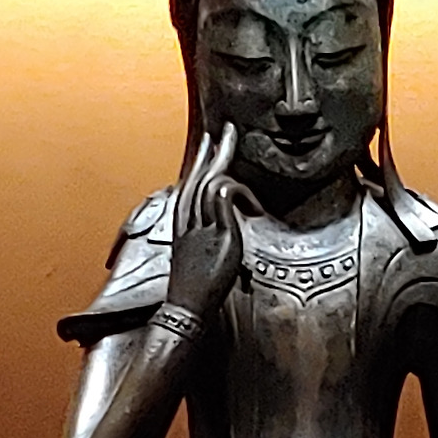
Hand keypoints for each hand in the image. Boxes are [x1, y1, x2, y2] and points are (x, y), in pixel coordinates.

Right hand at [166, 125, 259, 318]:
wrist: (186, 308)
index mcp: (184, 226)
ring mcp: (203, 225)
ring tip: (237, 148)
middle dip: (213, 150)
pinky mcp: (219, 232)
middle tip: (224, 129)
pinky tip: (254, 207)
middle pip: (198, 176)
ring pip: (211, 180)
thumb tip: (225, 229)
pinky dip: (241, 194)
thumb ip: (209, 238)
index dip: (199, 163)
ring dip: (227, 163)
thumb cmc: (195, 290)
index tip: (207, 144)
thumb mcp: (199, 256)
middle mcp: (190, 221)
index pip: (189, 186)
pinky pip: (226, 195)